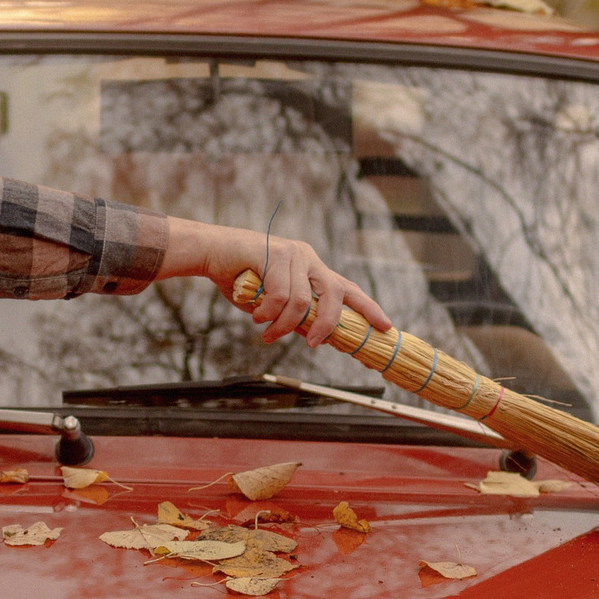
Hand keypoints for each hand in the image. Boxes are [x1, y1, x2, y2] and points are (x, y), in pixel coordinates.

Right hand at [159, 218, 392, 346]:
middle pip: (335, 296)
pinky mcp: (276, 253)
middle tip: (313, 345)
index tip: (386, 327)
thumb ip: (295, 317)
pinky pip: (281, 296)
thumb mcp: (273, 304)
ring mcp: (294, 254)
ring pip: (302, 303)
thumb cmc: (241, 279)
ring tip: (266, 333)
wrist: (212, 254)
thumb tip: (316, 337)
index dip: (368, 308)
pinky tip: (256, 316)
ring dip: (283, 326)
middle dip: (327, 325)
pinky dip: (268, 313)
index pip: (348, 289)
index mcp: (312, 269)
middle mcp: (308, 258)